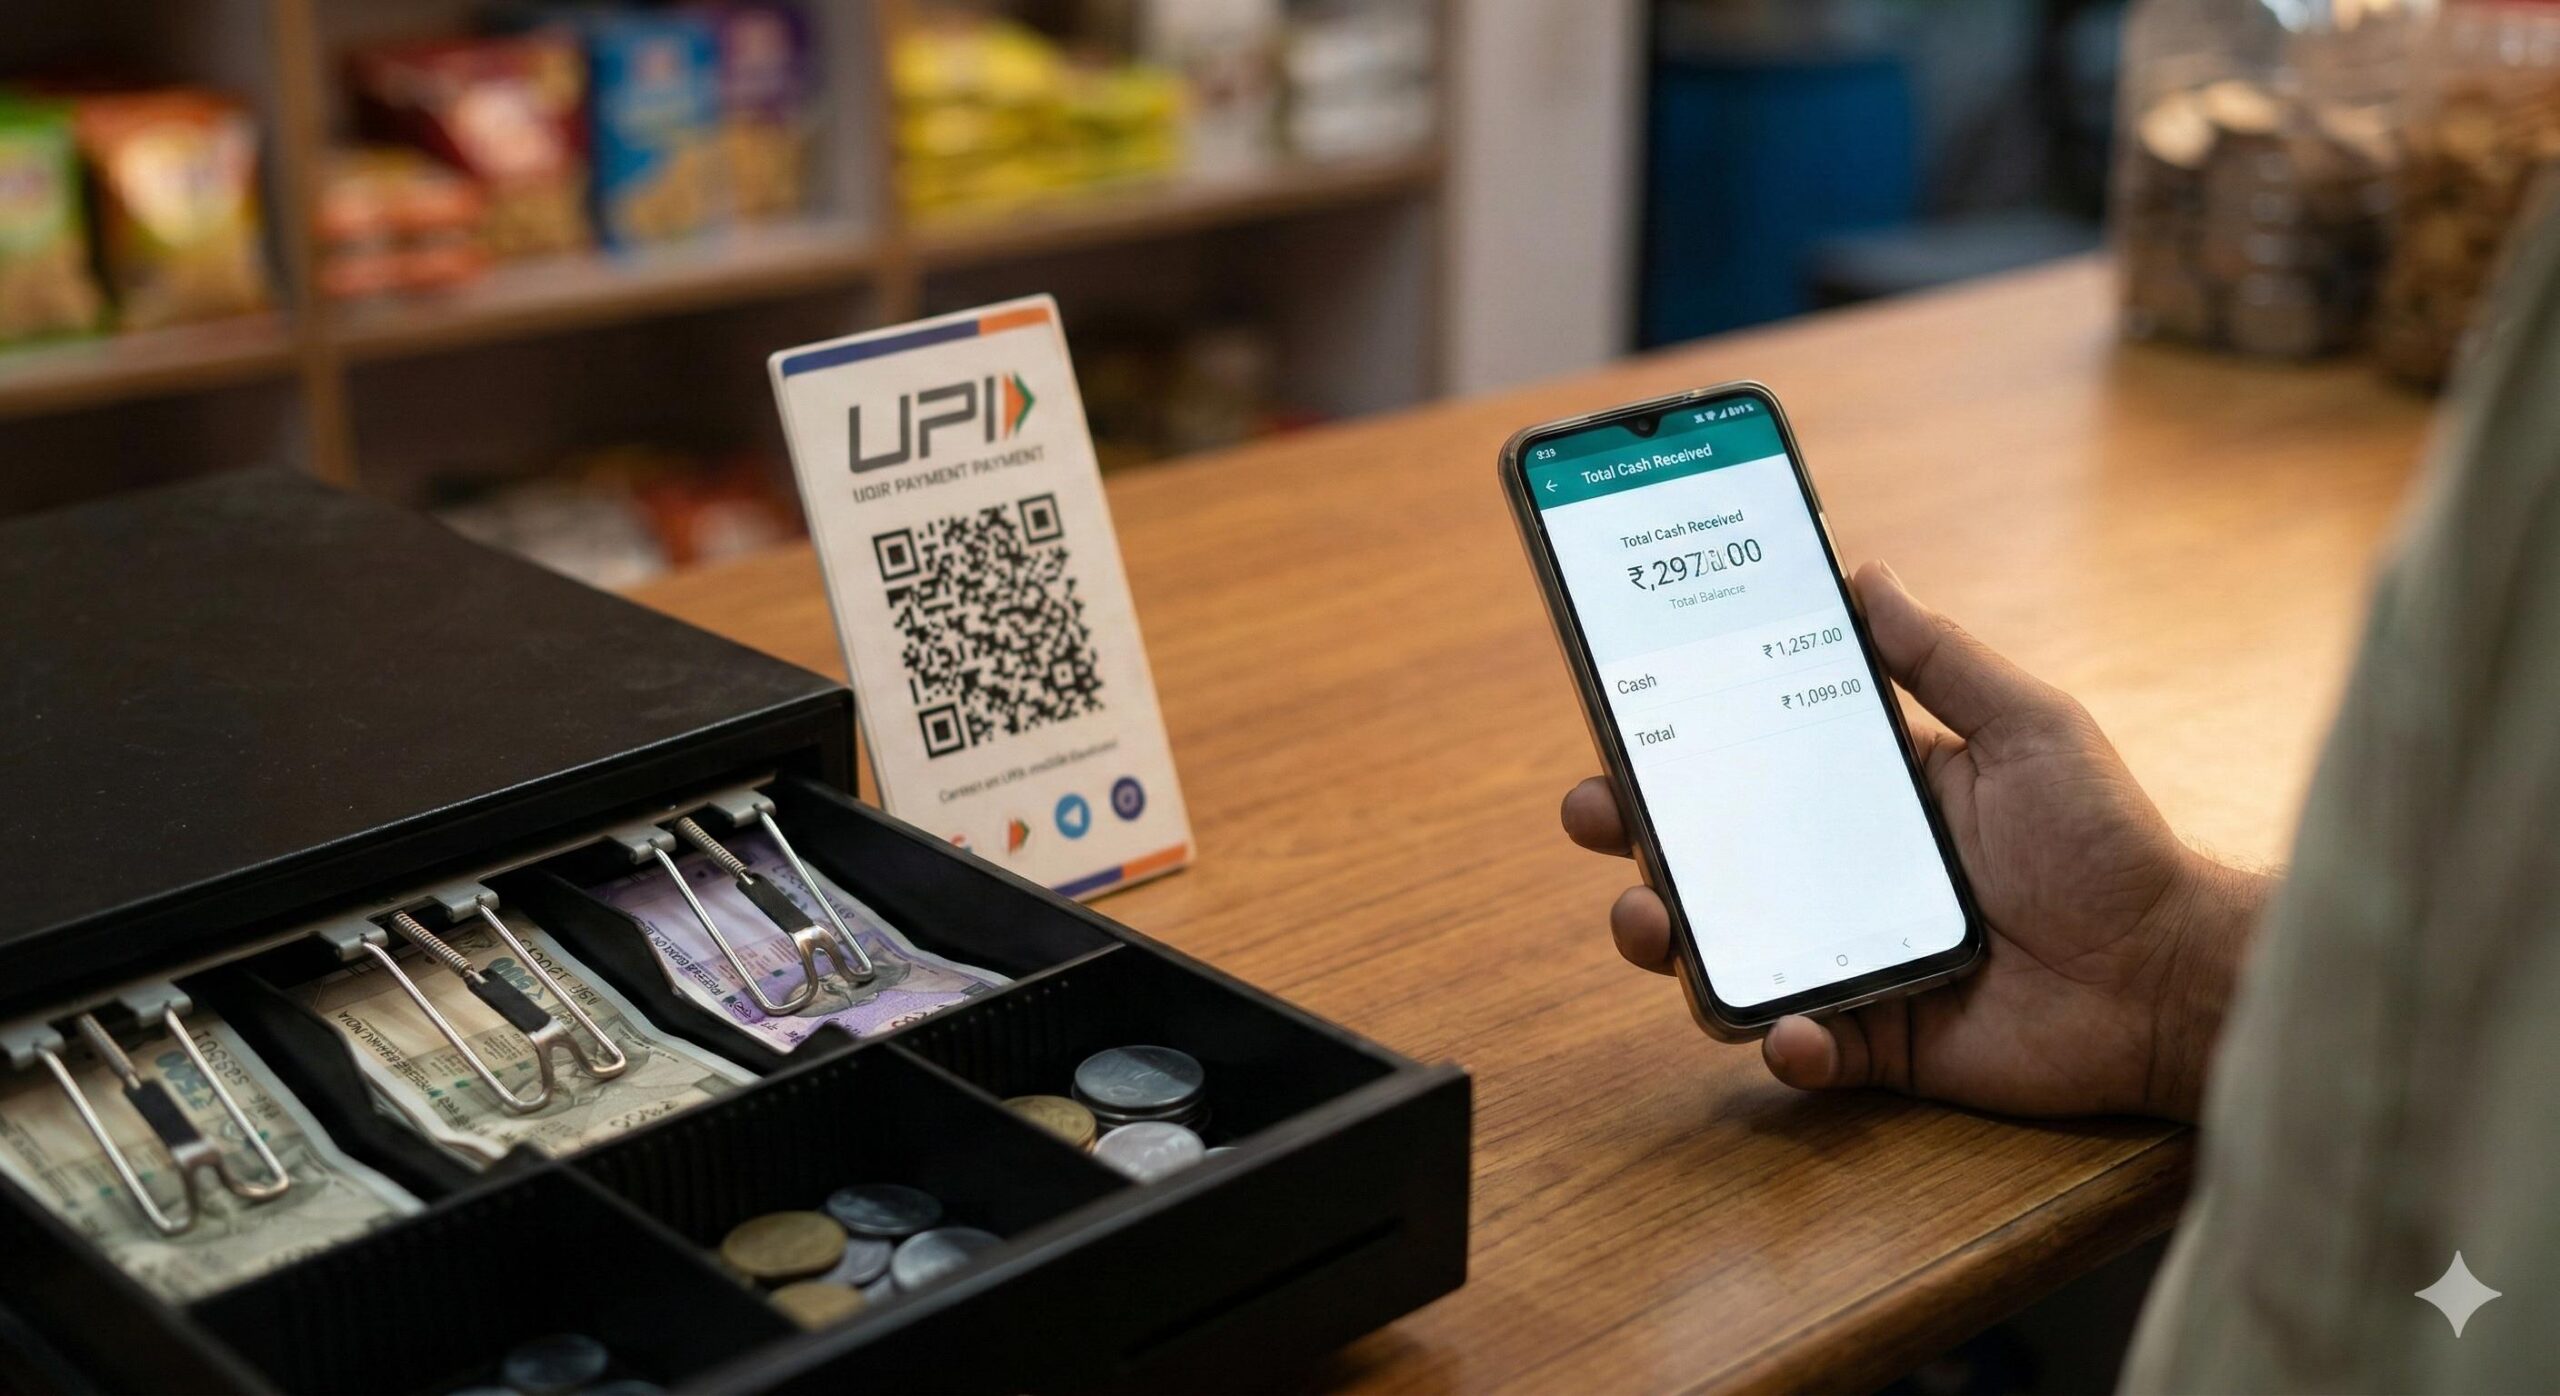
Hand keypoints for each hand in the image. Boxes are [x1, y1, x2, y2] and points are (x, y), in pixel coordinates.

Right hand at [1561, 562, 2268, 1120]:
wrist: (2171, 975)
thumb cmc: (2111, 842)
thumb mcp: (2028, 726)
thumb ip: (1941, 658)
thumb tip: (1862, 571)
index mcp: (1869, 793)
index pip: (1746, 762)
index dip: (1674, 745)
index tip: (1619, 716)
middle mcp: (1840, 874)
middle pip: (1709, 855)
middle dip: (1634, 837)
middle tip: (1599, 817)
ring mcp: (1847, 958)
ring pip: (1725, 953)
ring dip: (1672, 940)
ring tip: (1653, 924)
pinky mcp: (1874, 1040)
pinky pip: (1801, 1044)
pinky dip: (1782, 1039)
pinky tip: (1792, 1026)